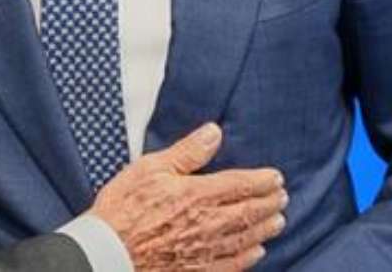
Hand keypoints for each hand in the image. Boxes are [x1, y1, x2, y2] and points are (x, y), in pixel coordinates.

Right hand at [89, 123, 286, 270]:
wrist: (109, 251)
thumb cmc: (124, 207)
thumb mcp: (150, 168)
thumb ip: (187, 152)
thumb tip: (213, 132)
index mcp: (197, 194)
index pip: (240, 185)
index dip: (262, 181)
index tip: (276, 177)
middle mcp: (207, 223)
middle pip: (248, 212)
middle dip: (269, 203)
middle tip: (283, 197)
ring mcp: (205, 250)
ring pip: (245, 238)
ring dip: (265, 228)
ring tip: (278, 221)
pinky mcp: (197, 270)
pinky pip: (232, 264)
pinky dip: (249, 257)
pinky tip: (257, 252)